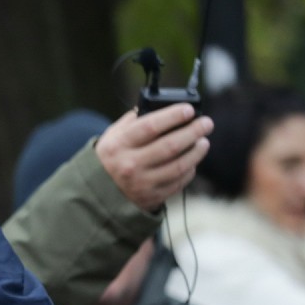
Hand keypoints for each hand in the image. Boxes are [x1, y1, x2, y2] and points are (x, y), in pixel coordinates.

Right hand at [95, 105, 213, 212]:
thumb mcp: (112, 136)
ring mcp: (142, 183)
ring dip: (196, 152)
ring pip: (179, 165)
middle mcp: (130, 165)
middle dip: (193, 132)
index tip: (189, 109)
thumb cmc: (111, 158)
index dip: (173, 116)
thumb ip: (133, 120)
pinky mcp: (152, 197)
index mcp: (119, 145)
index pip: (150, 126)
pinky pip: (178, 182)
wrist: (98, 193)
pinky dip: (189, 170)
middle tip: (206, 123)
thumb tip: (161, 107)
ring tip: (203, 142)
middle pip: (170, 146)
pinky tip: (192, 161)